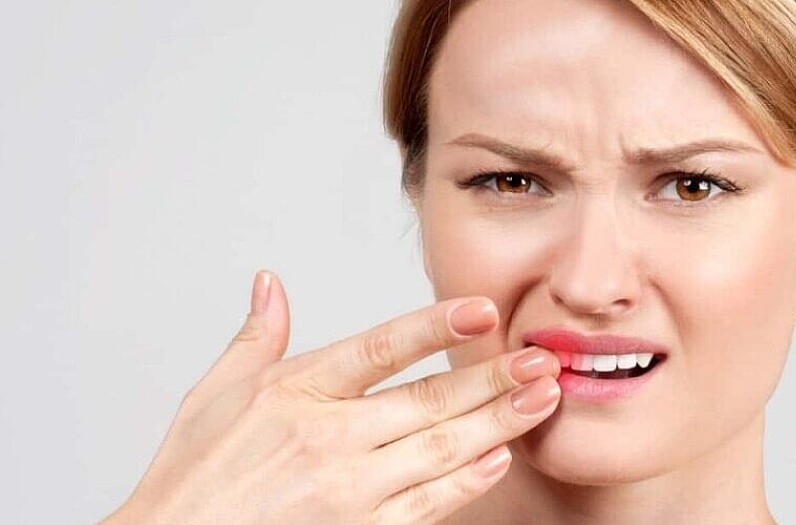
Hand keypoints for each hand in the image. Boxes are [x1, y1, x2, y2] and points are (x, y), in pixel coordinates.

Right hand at [102, 271, 560, 524]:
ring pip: (440, 450)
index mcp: (295, 392)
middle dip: (492, 377)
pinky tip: (499, 458)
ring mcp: (347, 491)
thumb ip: (255, 338)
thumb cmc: (192, 478)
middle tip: (541, 357)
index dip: (435, 328)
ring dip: (498, 422)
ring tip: (542, 398)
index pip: (380, 349)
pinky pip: (426, 505)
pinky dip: (467, 482)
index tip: (483, 310)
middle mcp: (327, 438)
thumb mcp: (210, 396)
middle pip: (428, 400)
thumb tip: (269, 283)